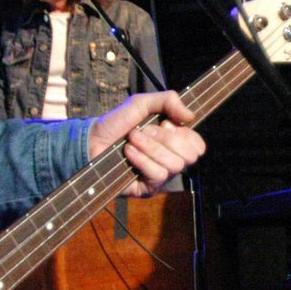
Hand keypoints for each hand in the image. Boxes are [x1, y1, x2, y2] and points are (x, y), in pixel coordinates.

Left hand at [87, 90, 205, 195]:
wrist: (93, 140)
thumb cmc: (117, 124)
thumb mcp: (142, 103)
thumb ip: (167, 100)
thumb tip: (190, 115)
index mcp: (174, 142)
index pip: (197, 145)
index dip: (184, 134)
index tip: (164, 124)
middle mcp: (170, 160)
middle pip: (189, 155)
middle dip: (165, 139)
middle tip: (144, 131)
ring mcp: (160, 176)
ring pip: (174, 165)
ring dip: (150, 147)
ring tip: (132, 140)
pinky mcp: (148, 189)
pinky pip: (157, 174)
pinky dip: (141, 159)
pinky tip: (129, 152)